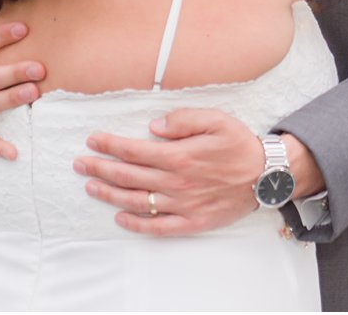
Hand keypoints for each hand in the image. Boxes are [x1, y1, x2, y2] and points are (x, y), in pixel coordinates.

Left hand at [76, 108, 265, 236]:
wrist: (267, 176)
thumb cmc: (240, 144)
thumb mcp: (216, 120)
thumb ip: (184, 120)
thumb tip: (154, 126)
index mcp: (180, 156)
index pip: (134, 151)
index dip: (109, 146)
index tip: (92, 141)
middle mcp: (176, 182)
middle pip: (129, 176)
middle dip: (100, 168)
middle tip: (80, 163)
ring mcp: (182, 204)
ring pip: (136, 201)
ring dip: (110, 195)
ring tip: (91, 187)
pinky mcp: (191, 221)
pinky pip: (157, 227)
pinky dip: (135, 224)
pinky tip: (119, 218)